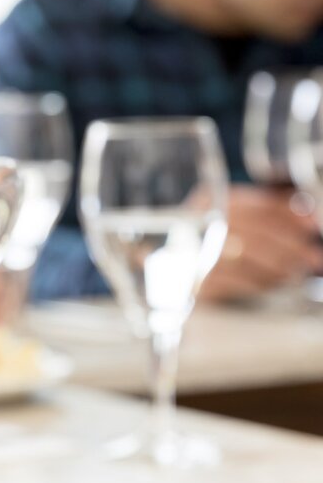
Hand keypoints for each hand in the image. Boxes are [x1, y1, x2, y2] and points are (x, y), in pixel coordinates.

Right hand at [200, 186, 322, 301]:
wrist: (174, 268)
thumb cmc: (214, 238)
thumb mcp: (239, 214)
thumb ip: (272, 208)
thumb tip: (307, 213)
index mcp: (209, 200)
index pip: (255, 205)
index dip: (287, 214)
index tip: (311, 225)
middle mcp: (195, 222)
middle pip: (252, 232)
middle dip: (290, 246)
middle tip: (312, 257)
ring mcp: (192, 251)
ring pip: (244, 258)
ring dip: (278, 266)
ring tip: (296, 271)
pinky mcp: (194, 280)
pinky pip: (233, 282)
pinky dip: (259, 282)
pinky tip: (275, 282)